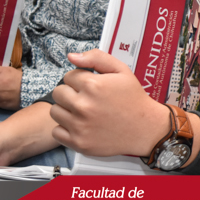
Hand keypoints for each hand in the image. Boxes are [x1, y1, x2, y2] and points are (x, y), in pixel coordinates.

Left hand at [49, 50, 172, 157]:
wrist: (145, 127)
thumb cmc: (133, 98)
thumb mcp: (121, 70)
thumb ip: (96, 58)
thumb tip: (72, 56)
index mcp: (93, 85)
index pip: (68, 76)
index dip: (79, 79)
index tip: (90, 85)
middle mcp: (83, 105)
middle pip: (58, 93)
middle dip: (70, 92)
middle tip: (86, 98)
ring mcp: (79, 126)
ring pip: (55, 111)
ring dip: (66, 110)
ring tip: (83, 111)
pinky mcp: (78, 142)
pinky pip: (57, 132)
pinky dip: (66, 128)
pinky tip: (81, 125)